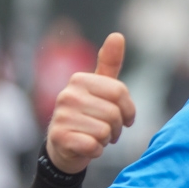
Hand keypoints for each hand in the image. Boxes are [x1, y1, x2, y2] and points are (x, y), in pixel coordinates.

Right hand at [45, 32, 135, 174]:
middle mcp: (67, 95)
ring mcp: (61, 116)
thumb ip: (110, 63)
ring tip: (95, 137)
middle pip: (114, 114)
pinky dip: (96, 151)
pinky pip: (93, 147)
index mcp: (80, 80)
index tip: (125, 117)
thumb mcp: (100, 88)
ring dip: (106, 140)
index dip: (129, 110)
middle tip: (107, 130)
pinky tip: (87, 147)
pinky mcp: (59, 138)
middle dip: (117, 127)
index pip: (120, 92)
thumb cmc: (89, 114)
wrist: (65, 146)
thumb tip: (117, 35)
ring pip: (105, 131)